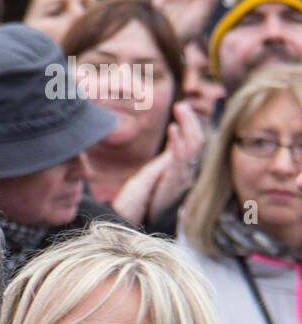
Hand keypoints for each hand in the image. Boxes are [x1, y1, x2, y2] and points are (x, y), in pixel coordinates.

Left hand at [146, 101, 204, 219]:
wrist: (127, 219)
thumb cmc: (137, 200)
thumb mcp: (152, 173)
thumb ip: (166, 158)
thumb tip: (176, 138)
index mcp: (179, 170)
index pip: (192, 142)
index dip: (189, 124)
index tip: (181, 108)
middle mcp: (184, 173)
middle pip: (196, 142)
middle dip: (191, 121)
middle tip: (181, 105)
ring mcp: (179, 178)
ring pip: (192, 147)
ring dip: (187, 125)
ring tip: (180, 109)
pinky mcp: (171, 182)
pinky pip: (179, 159)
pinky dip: (177, 142)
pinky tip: (173, 129)